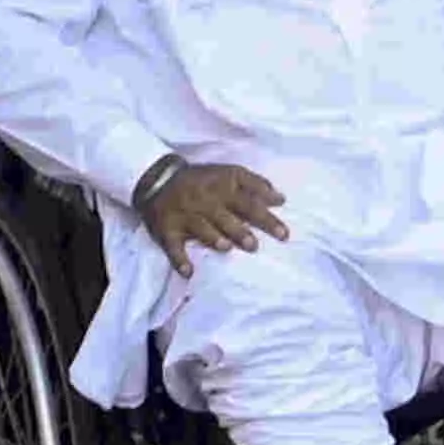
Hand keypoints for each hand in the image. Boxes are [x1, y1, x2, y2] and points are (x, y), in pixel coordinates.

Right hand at [137, 157, 287, 272]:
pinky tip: (188, 271)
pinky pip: (172, 245)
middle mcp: (206, 202)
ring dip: (212, 238)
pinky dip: (179, 259)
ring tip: (226, 248)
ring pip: (201, 227)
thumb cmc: (202, 180)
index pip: (249, 201)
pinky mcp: (168, 229)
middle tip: (254, 245)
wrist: (159, 179)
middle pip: (226, 217)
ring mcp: (186, 216)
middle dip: (240, 230)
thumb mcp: (228, 173)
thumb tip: (281, 199)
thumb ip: (255, 183)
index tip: (284, 234)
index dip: (266, 216)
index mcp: (223, 188)